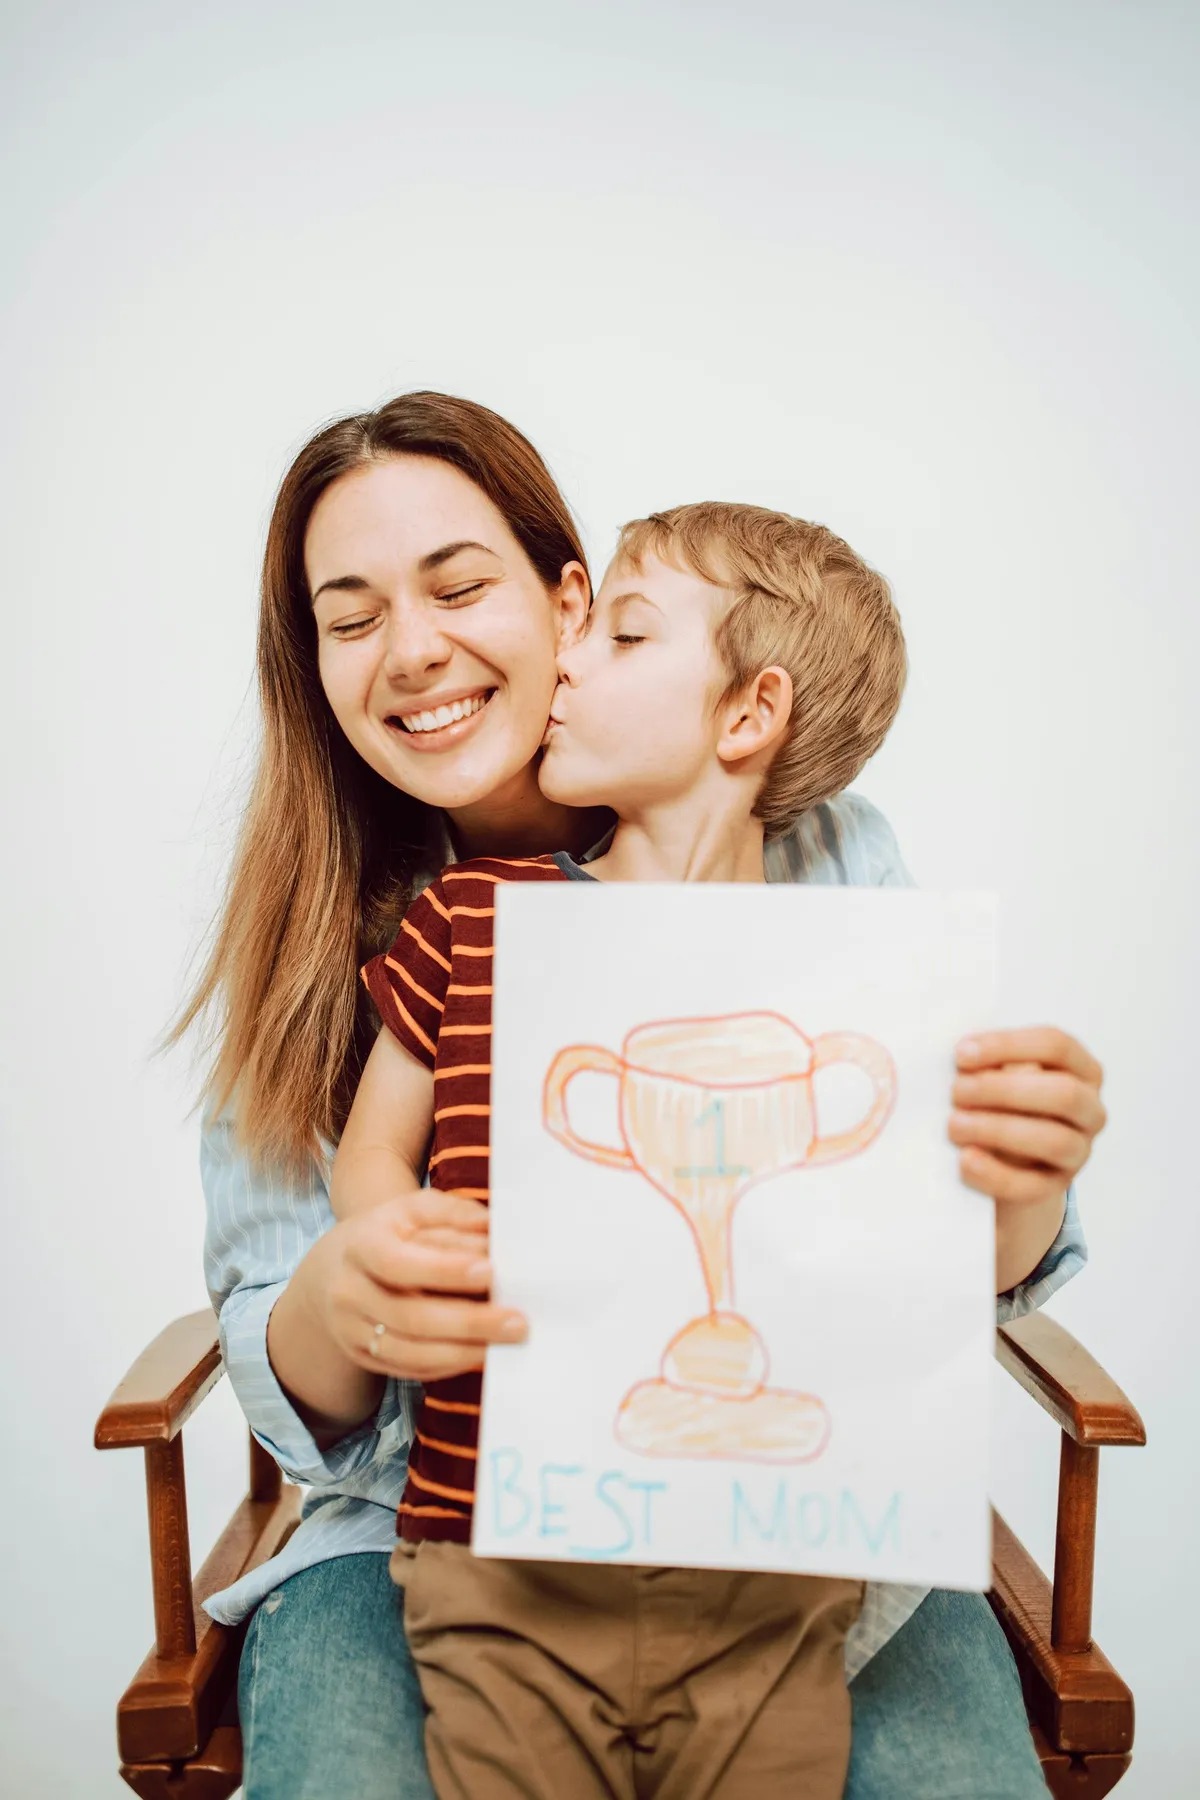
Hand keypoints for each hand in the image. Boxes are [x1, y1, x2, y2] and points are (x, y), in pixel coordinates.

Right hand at [314, 1189, 527, 1383]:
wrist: (330, 1274)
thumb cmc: (384, 1236)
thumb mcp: (409, 1210)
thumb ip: (451, 1212)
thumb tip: (491, 1227)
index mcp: (360, 1246)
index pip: (399, 1262)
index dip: (443, 1269)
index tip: (490, 1271)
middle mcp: (350, 1292)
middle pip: (410, 1315)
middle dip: (468, 1322)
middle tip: (517, 1322)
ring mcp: (353, 1330)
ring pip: (410, 1351)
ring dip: (462, 1351)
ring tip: (505, 1344)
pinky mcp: (363, 1357)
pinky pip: (409, 1369)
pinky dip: (448, 1365)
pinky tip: (479, 1354)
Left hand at [949, 1027, 1106, 1203]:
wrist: (1003, 1161)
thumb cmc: (1000, 1102)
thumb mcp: (1001, 1076)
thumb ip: (993, 1065)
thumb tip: (966, 1056)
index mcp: (1081, 1069)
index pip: (1057, 1046)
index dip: (1008, 1046)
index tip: (961, 1053)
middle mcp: (1090, 1109)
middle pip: (1063, 1093)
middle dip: (1004, 1090)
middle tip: (957, 1091)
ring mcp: (1079, 1151)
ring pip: (1055, 1141)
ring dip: (999, 1130)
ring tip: (955, 1124)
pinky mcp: (1056, 1188)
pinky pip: (1032, 1186)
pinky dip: (996, 1174)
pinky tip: (966, 1160)